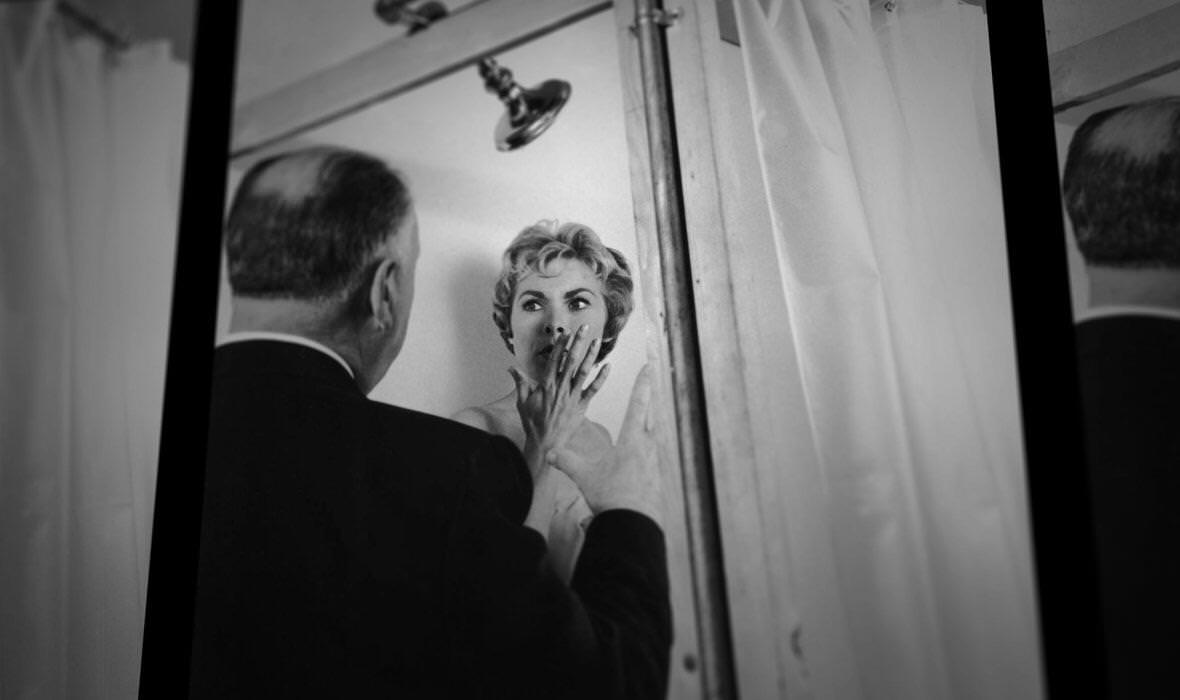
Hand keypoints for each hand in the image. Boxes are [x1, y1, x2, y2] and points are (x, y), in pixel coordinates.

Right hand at [510, 325, 609, 479]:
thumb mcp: (522, 402)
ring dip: (591, 355)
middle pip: (571, 361)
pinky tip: (608, 366)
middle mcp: (561, 388)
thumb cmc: (533, 423)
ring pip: (584, 372)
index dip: (561, 345)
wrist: (545, 444)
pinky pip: (593, 390)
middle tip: (585, 328)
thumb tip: (511, 368)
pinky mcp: (581, 407)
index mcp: (546, 385)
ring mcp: (572, 397)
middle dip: (578, 343)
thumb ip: (520, 383)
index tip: (566, 332)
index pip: (555, 360)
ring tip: (597, 340)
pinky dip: (601, 378)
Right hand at [548, 364, 661, 523]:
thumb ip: (566, 461)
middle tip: (652, 383)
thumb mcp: (584, 476)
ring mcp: (656, 462)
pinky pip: (656, 457)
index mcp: (632, 440)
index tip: (649, 367)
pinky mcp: (659, 477)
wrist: (635, 523)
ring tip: (649, 418)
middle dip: (650, 399)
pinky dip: (651, 450)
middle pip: (652, 416)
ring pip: (656, 436)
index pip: (637, 404)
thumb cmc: (611, 496)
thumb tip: (548, 453)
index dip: (642, 384)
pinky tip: (648, 455)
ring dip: (651, 425)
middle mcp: (648, 447)